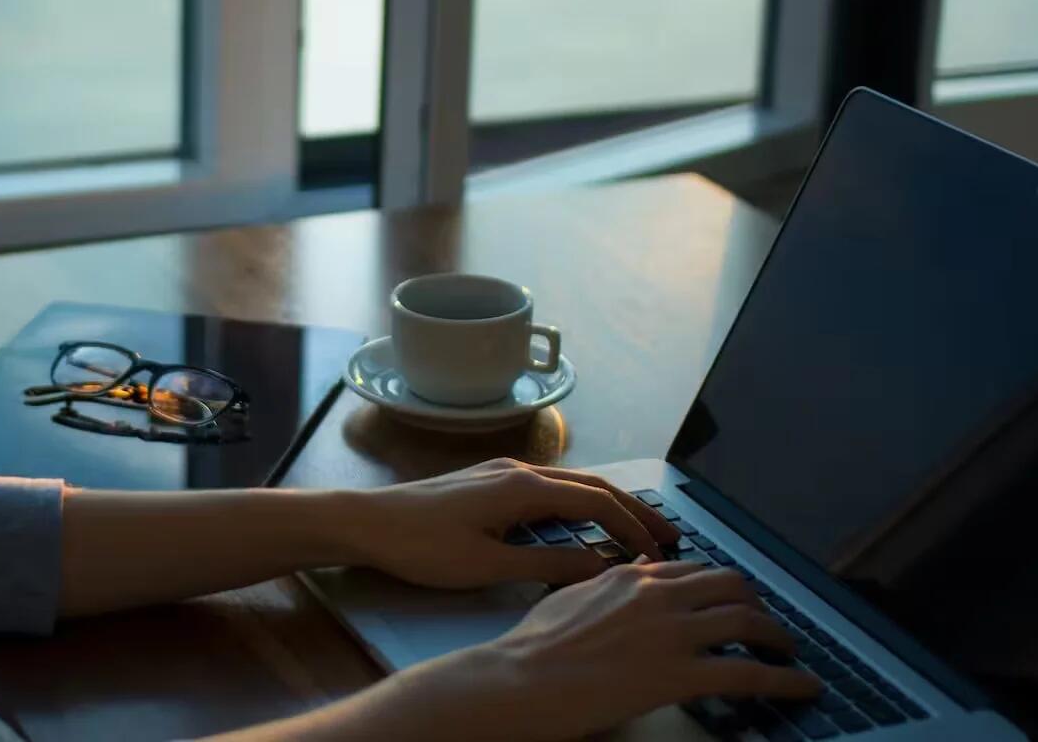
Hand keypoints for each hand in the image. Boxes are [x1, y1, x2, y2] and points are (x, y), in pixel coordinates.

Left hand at [339, 458, 680, 588]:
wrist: (367, 522)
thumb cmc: (422, 546)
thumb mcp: (488, 565)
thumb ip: (547, 565)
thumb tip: (600, 566)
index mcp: (524, 487)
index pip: (597, 503)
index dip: (632, 528)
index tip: (658, 555)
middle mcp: (520, 470)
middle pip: (593, 485)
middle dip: (634, 509)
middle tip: (670, 535)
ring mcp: (503, 471)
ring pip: (572, 483)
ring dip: (608, 504)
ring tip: (636, 529)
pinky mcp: (489, 480)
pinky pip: (550, 486)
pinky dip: (580, 502)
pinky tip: (583, 522)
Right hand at [357, 562, 819, 740]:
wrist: (519, 680)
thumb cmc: (532, 647)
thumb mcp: (570, 597)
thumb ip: (604, 588)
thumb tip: (620, 582)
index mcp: (631, 576)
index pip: (694, 571)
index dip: (722, 588)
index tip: (733, 602)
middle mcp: (658, 594)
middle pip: (731, 587)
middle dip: (758, 605)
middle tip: (768, 626)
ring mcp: (671, 631)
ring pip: (748, 622)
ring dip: (779, 638)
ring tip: (790, 654)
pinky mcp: (679, 673)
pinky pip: (748, 673)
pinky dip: (785, 680)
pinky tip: (803, 687)